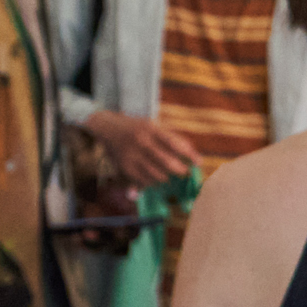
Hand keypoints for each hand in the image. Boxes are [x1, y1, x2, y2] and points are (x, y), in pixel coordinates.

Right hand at [81, 109, 198, 187]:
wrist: (107, 128)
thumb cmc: (136, 127)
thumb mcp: (152, 125)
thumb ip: (171, 136)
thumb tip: (191, 151)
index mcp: (150, 129)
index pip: (174, 144)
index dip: (189, 155)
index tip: (198, 163)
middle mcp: (140, 142)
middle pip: (166, 161)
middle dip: (180, 170)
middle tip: (185, 173)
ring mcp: (131, 155)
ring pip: (156, 173)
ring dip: (167, 177)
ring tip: (170, 175)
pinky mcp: (125, 166)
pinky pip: (144, 180)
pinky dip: (153, 182)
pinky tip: (156, 179)